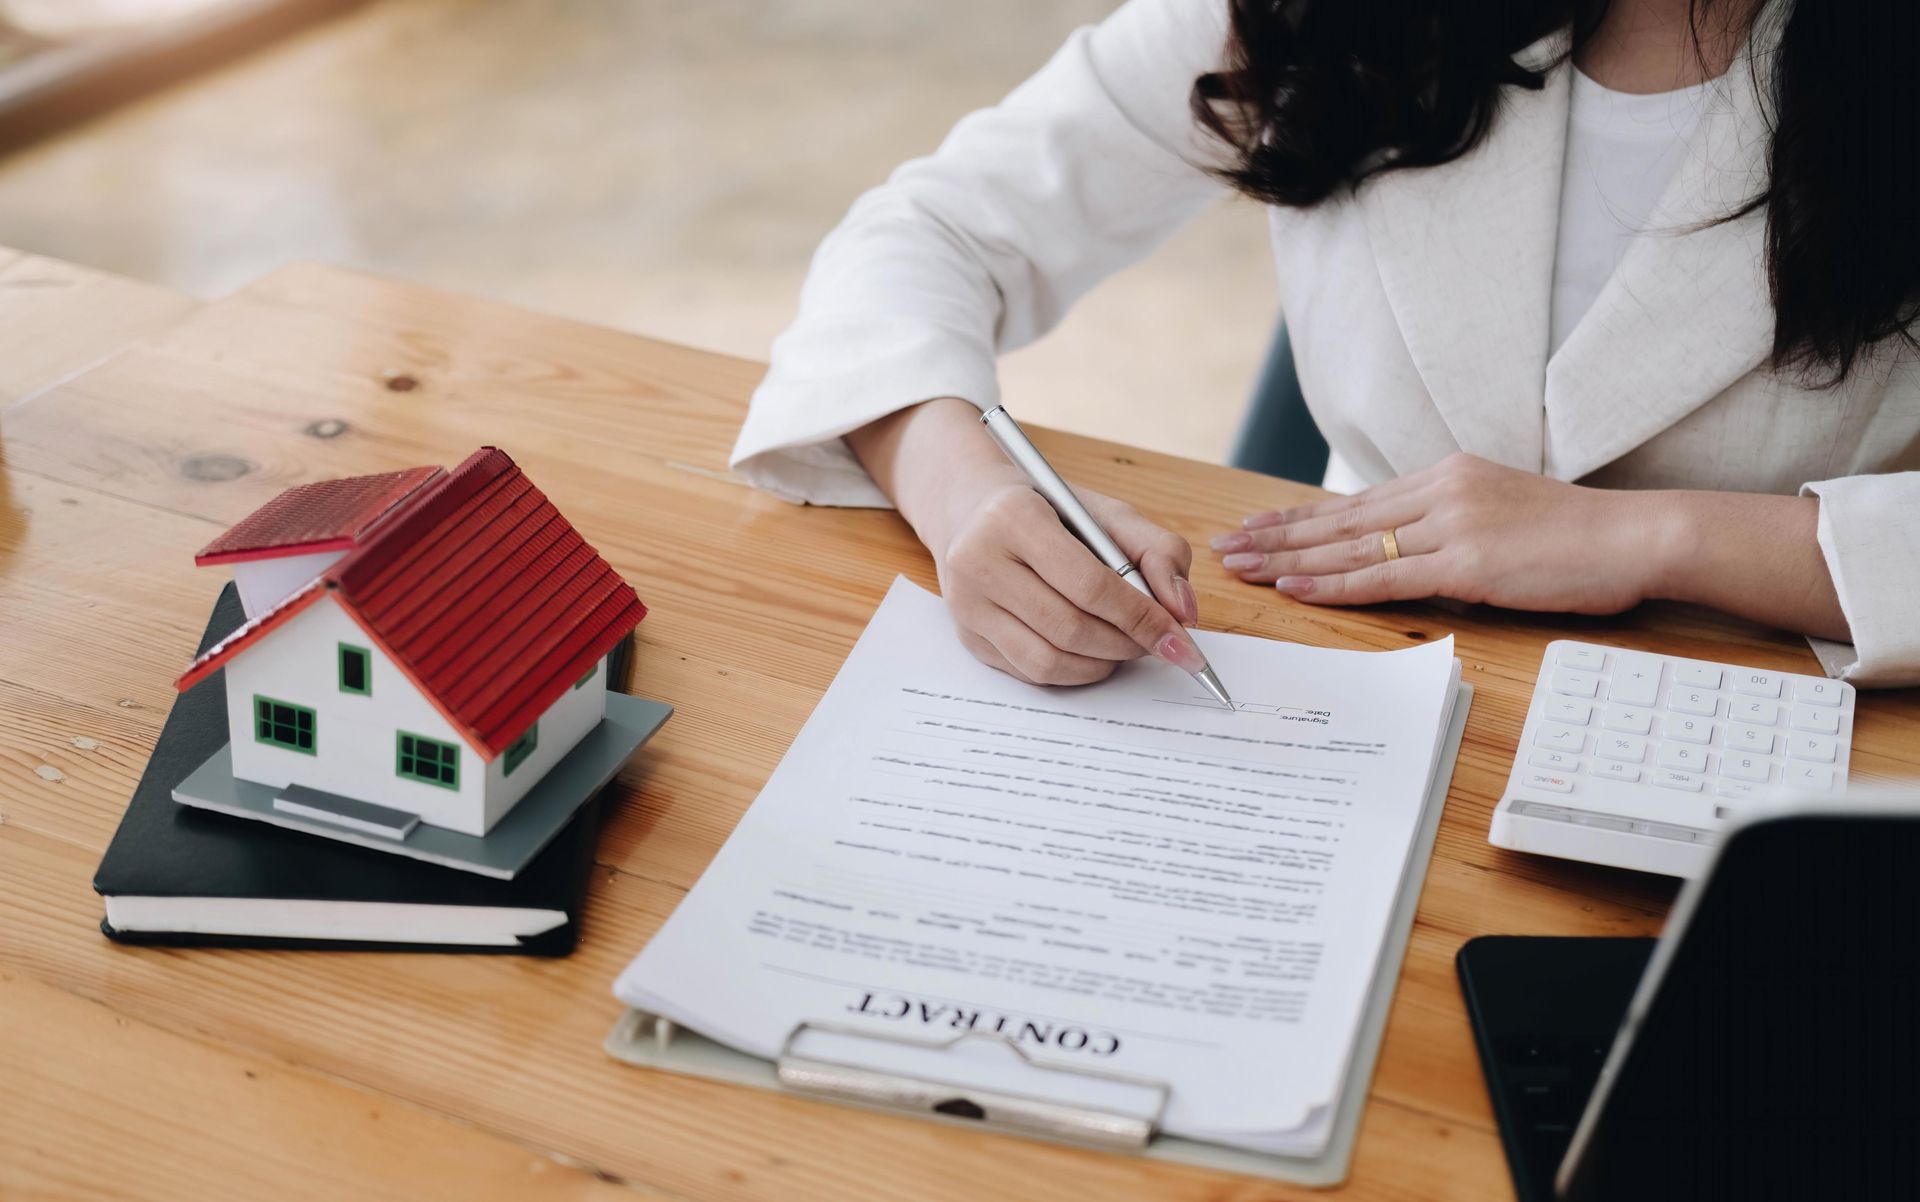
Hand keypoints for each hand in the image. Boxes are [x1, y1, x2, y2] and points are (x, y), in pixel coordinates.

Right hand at [845, 397, 1207, 686]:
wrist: (971, 508)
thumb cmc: (1048, 510)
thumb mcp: (1108, 513)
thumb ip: (1158, 552)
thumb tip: (1183, 612)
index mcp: (1012, 516)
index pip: (1089, 585)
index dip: (1142, 619)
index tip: (1180, 640)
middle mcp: (977, 560)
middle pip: (1069, 628)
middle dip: (1127, 644)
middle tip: (1156, 642)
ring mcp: (966, 602)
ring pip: (1047, 660)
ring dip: (1102, 664)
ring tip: (1125, 646)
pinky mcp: (965, 634)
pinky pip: (1029, 672)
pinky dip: (1073, 671)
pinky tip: (1092, 653)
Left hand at [1206, 452, 1658, 612]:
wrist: (1636, 535)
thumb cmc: (1577, 535)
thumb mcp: (1503, 514)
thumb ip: (1452, 525)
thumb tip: (1410, 549)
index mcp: (1447, 475)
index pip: (1357, 502)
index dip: (1302, 516)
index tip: (1257, 523)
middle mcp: (1440, 491)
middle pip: (1340, 519)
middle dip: (1277, 535)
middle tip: (1226, 546)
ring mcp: (1451, 524)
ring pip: (1351, 546)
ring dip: (1289, 560)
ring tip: (1243, 567)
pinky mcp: (1466, 562)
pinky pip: (1383, 577)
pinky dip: (1333, 584)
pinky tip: (1294, 586)